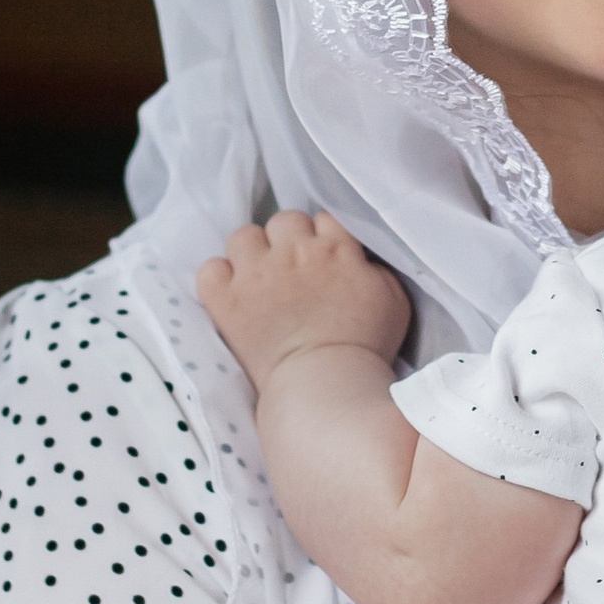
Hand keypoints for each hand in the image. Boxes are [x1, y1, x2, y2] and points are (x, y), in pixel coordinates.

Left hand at [198, 211, 409, 389]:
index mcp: (335, 249)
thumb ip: (375, 269)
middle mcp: (293, 252)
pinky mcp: (226, 298)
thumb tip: (358, 259)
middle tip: (292, 271)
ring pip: (244, 236)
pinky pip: (210, 269)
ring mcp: (255, 273)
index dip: (323, 239)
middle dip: (288, 241)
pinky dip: (219, 279)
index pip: (323, 220)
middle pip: (284, 220)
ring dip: (252, 253)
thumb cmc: (365, 347)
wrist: (325, 383)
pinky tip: (232, 295)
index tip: (323, 262)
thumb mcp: (393, 300)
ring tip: (258, 279)